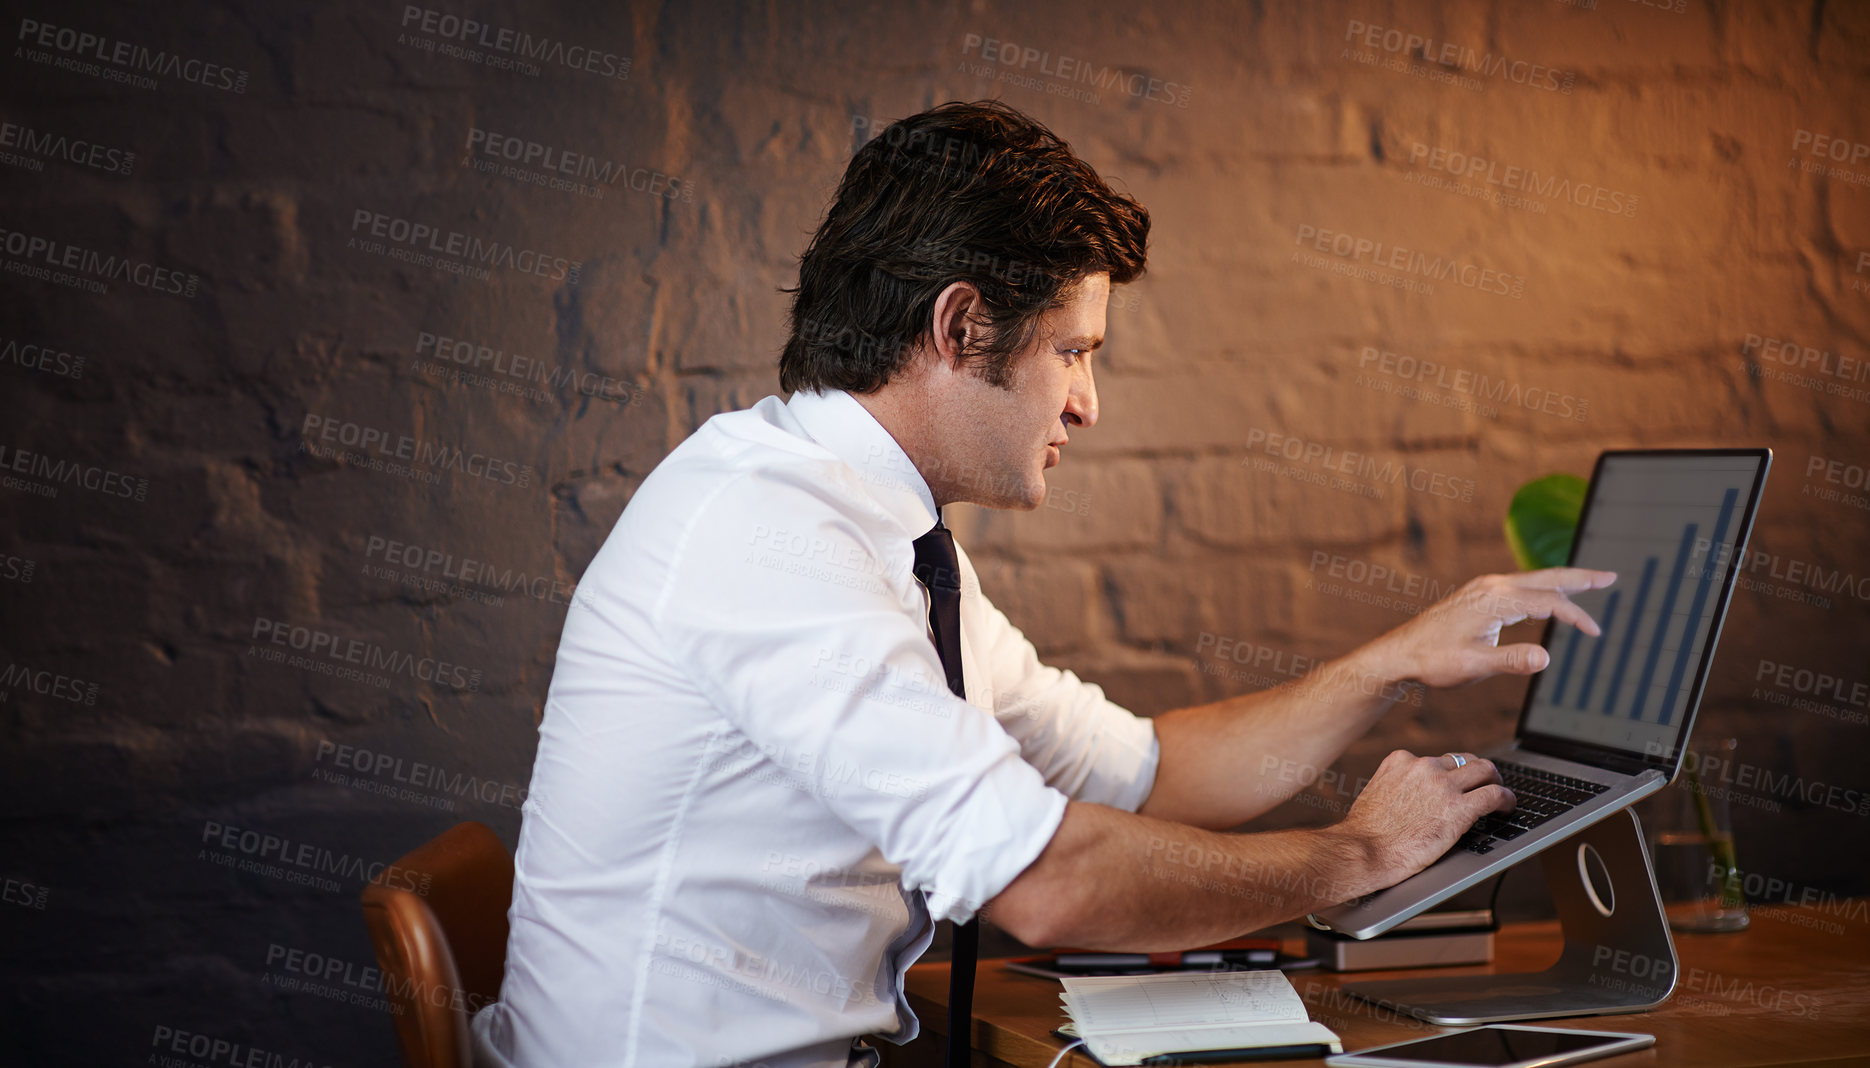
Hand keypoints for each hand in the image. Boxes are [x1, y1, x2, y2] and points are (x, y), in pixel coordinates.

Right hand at [1340, 750, 1515, 886]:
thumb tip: (1411, 799)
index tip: (1456, 784)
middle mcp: (1423, 766)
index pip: (1436, 760)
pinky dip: (1506, 800)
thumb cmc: (1364, 835)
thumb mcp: (1377, 795)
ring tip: (1501, 795)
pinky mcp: (1460, 807)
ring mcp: (1443, 785)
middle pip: (1464, 760)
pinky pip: (1495, 795)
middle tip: (1485, 785)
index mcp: (1400, 761)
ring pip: (1485, 770)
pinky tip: (1507, 808)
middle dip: (1477, 772)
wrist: (1363, 852)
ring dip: (1496, 781)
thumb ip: (1397, 788)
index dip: (1450, 774)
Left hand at [1375, 568, 1615, 688]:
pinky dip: (1542, 588)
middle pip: (1545, 577)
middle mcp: (1491, 586)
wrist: (1400, 653)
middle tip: (1611, 577)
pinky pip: (1519, 586)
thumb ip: (1511, 660)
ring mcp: (1484, 588)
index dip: (1575, 615)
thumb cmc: (1434, 660)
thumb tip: (1546, 657)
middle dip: (1580, 578)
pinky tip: (1549, 596)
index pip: (1548, 602)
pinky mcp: (1478, 595)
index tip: (1595, 632)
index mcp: (1494, 599)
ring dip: (1563, 581)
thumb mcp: (1475, 666)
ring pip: (1533, 580)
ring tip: (1591, 582)